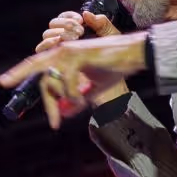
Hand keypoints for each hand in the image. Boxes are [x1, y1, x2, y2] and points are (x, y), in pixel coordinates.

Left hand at [15, 12, 142, 127]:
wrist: (133, 54)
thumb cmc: (116, 67)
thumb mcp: (94, 87)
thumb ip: (78, 98)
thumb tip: (64, 113)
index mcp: (63, 56)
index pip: (43, 76)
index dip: (47, 100)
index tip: (53, 121)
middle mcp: (62, 52)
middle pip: (42, 80)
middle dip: (49, 104)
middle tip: (55, 124)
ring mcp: (68, 52)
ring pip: (52, 82)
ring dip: (66, 98)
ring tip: (82, 103)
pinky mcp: (77, 56)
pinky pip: (66, 81)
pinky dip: (74, 94)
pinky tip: (84, 98)